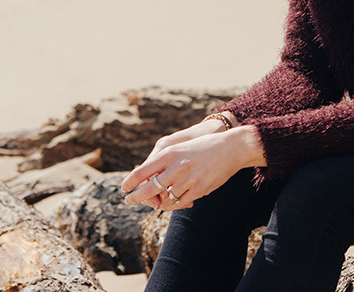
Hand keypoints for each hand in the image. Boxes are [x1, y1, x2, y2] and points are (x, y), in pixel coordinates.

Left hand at [121, 122, 264, 211]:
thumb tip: (147, 179)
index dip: (131, 181)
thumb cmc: (202, 148)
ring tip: (153, 203)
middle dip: (136, 197)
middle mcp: (176, 166)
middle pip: (150, 188)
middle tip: (128, 201)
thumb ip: (164, 163)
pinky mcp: (199, 190)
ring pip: (165, 198)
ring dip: (158, 202)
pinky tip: (168, 205)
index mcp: (169, 153)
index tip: (124, 188)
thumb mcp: (180, 149)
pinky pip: (179, 203)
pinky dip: (172, 206)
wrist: (229, 148)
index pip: (143, 170)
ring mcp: (188, 180)